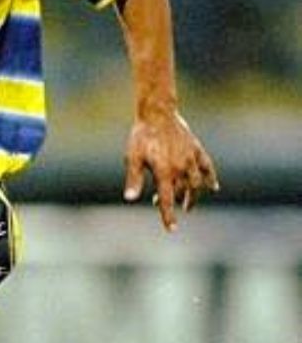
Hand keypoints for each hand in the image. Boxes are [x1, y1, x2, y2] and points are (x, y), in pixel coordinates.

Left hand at [123, 110, 218, 230]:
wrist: (157, 112)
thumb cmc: (141, 135)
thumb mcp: (133, 157)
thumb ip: (133, 179)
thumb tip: (129, 199)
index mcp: (164, 171)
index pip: (167, 199)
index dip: (169, 216)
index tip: (172, 229)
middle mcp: (180, 167)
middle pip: (182, 192)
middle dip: (176, 203)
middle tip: (166, 206)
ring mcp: (191, 158)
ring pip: (197, 183)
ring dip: (193, 195)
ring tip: (188, 204)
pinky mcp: (196, 149)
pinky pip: (207, 166)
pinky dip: (211, 178)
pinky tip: (214, 187)